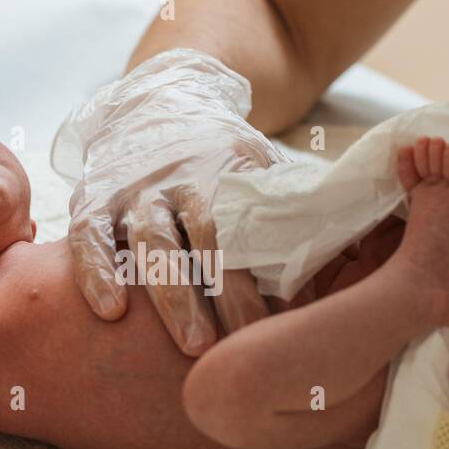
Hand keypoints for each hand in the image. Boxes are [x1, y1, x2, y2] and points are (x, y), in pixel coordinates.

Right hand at [51, 48, 284, 354]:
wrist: (158, 102)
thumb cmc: (222, 161)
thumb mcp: (264, 169)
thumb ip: (296, 211)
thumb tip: (357, 254)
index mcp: (234, 173)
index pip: (257, 230)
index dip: (272, 277)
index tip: (288, 326)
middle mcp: (184, 179)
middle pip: (210, 239)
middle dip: (230, 295)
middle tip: (250, 344)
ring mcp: (137, 188)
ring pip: (154, 242)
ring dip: (175, 296)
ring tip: (193, 346)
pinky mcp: (94, 199)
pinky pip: (90, 238)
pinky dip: (96, 272)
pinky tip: (110, 313)